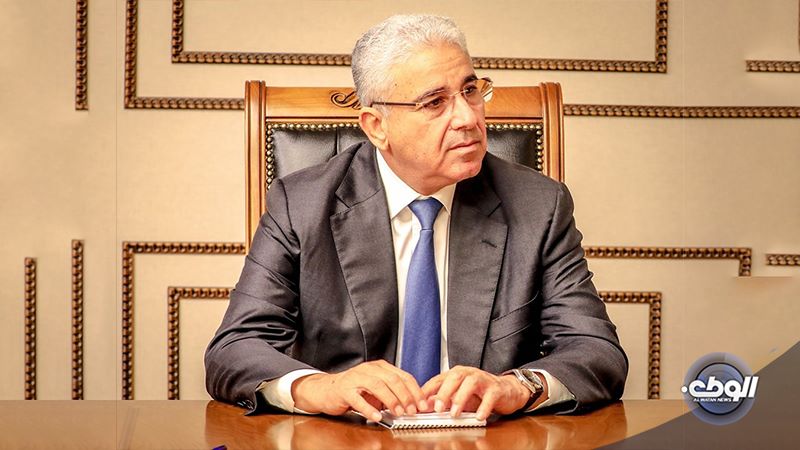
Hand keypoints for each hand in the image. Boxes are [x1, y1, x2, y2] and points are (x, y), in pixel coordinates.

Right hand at [291, 360, 427, 421]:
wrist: (326, 389)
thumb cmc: (354, 389)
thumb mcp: (376, 388)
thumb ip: (392, 392)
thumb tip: (414, 404)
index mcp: (380, 367)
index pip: (403, 376)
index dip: (415, 390)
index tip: (422, 403)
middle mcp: (369, 369)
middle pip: (392, 379)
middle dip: (406, 396)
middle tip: (413, 410)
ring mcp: (355, 378)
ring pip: (377, 386)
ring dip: (390, 400)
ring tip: (398, 412)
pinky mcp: (344, 390)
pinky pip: (358, 399)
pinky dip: (369, 408)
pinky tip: (376, 416)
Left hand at [421, 366, 544, 420]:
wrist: (506, 391)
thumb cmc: (480, 393)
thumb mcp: (459, 397)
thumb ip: (443, 400)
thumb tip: (424, 406)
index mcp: (456, 374)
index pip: (439, 379)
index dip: (427, 390)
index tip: (418, 403)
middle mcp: (469, 374)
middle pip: (454, 377)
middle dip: (444, 392)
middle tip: (437, 408)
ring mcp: (483, 380)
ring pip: (471, 383)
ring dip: (461, 398)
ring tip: (455, 413)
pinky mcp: (496, 389)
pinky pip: (490, 396)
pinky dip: (484, 406)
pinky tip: (478, 416)